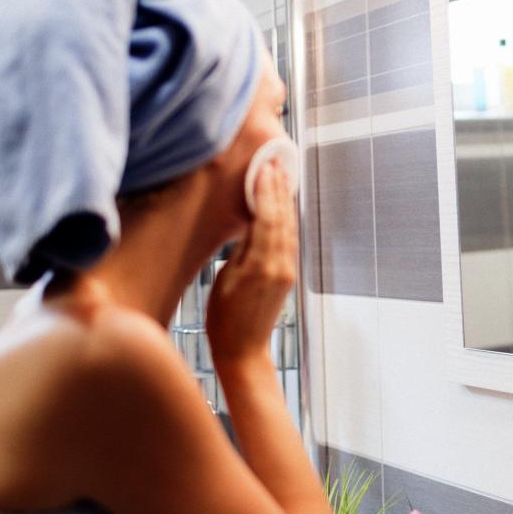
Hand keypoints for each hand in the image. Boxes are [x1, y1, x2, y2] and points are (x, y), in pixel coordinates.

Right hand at [206, 162, 296, 368]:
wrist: (243, 351)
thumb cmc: (224, 320)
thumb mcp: (225, 280)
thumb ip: (242, 250)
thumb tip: (253, 221)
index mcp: (262, 265)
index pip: (267, 218)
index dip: (266, 190)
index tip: (263, 167)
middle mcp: (280, 265)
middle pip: (282, 218)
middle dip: (278, 189)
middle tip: (274, 162)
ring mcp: (286, 271)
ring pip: (288, 227)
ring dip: (284, 201)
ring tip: (280, 176)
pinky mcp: (287, 275)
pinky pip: (288, 240)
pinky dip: (285, 219)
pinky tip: (280, 206)